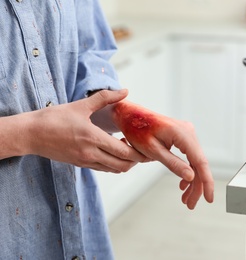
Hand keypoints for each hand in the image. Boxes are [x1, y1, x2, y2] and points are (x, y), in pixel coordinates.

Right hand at [26, 89, 147, 172]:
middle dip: (135, 160)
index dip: (138, 152)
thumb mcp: (80, 105)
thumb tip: (125, 91)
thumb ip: (105, 98)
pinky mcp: (80, 164)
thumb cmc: (53, 118)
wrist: (30, 134)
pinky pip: (103, 169)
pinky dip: (113, 163)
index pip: (124, 152)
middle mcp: (91, 154)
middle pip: (122, 165)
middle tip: (140, 148)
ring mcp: (85, 161)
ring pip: (113, 169)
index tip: (144, 145)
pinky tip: (113, 151)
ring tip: (126, 148)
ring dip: (125, 162)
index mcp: (93, 138)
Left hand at [113, 101, 213, 208]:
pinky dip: (187, 171)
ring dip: (192, 181)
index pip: (200, 161)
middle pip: (199, 164)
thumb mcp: (152, 150)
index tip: (209, 199)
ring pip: (195, 162)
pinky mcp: (183, 137)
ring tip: (185, 199)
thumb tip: (191, 177)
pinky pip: (190, 156)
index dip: (206, 182)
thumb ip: (173, 163)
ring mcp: (187, 134)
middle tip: (190, 204)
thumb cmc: (137, 130)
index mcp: (182, 134)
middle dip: (196, 186)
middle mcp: (189, 132)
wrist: (130, 116)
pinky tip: (183, 184)